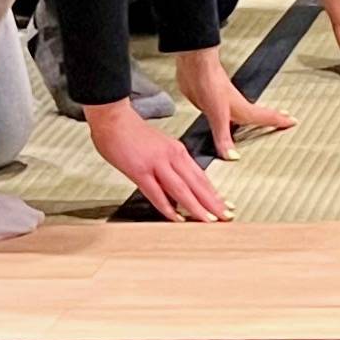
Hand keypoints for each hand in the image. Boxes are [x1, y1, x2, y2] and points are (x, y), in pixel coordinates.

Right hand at [88, 96, 228, 220]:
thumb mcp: (159, 146)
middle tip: (226, 216)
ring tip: (208, 220)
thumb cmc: (131, 132)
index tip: (224, 205)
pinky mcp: (140, 170)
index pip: (200, 176)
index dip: (213, 193)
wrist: (113, 119)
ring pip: (181, 189)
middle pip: (196, 183)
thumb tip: (175, 188)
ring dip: (196, 206)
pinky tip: (176, 218)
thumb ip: (169, 166)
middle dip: (213, 202)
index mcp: (177, 150)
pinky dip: (167, 208)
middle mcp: (172, 156)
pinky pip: (156, 193)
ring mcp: (156, 164)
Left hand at [174, 46, 292, 156]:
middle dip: (273, 118)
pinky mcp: (211, 102)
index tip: (293, 121)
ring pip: (244, 113)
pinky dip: (233, 117)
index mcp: (243, 109)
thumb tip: (232, 157)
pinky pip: (227, 114)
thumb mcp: (218, 115)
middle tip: (284, 119)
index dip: (280, 120)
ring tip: (261, 121)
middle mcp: (236, 107)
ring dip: (255, 117)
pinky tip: (228, 118)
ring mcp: (224, 103)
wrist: (196, 65)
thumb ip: (224, 137)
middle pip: (260, 114)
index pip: (267, 117)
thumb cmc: (210, 82)